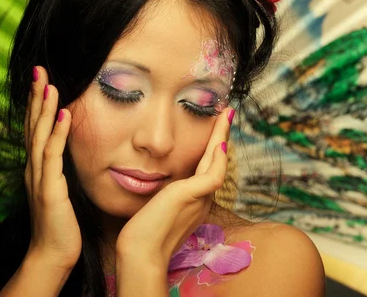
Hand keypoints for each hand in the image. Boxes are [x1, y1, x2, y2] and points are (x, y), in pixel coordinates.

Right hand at [24, 66, 80, 269]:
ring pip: (40, 136)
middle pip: (33, 126)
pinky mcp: (49, 189)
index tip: (41, 79)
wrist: (53, 253)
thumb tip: (66, 149)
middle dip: (35, 97)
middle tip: (39, 69)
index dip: (36, 103)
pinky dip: (57, 134)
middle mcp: (34, 168)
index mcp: (37, 167)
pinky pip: (53, 156)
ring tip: (49, 84)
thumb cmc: (60, 223)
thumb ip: (59, 168)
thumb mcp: (59, 189)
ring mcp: (40, 178)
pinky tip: (63, 114)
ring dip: (44, 109)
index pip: (35, 128)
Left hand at [115, 106, 233, 267]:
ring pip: (217, 163)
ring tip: (224, 115)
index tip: (214, 129)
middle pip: (216, 161)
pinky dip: (217, 157)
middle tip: (225, 113)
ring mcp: (200, 199)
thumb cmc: (143, 233)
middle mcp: (202, 198)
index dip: (212, 147)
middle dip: (221, 136)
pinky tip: (218, 140)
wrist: (141, 252)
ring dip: (221, 137)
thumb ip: (164, 192)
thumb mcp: (156, 205)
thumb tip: (155, 176)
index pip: (207, 167)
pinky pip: (213, 174)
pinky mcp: (191, 196)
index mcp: (195, 200)